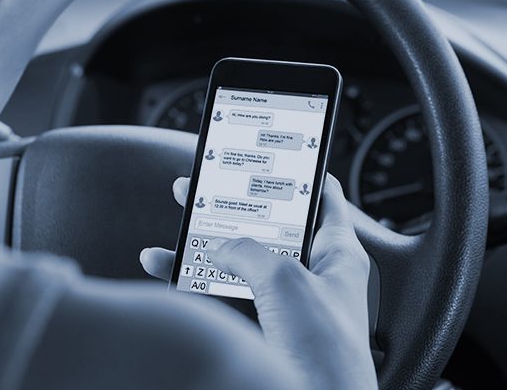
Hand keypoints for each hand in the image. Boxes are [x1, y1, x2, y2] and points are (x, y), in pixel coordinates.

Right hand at [141, 175, 376, 389]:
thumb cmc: (327, 354)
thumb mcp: (286, 282)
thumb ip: (250, 251)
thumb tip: (223, 245)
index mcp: (337, 252)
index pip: (322, 196)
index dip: (297, 171)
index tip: (270, 152)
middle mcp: (314, 273)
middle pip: (271, 226)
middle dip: (234, 204)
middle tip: (204, 185)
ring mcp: (289, 302)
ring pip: (242, 261)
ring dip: (207, 243)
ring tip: (177, 222)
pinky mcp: (266, 329)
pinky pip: (227, 295)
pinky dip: (197, 282)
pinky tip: (169, 269)